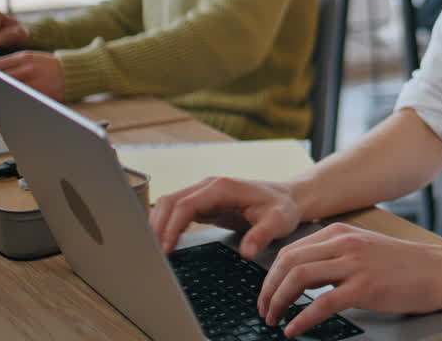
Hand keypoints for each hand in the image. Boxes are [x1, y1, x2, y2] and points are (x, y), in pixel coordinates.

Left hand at [0, 51, 64, 100]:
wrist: (73, 73)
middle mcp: (28, 69)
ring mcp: (34, 83)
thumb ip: (16, 63)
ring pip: (7, 91)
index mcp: (25, 57)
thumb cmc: (50, 66)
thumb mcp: (34, 57)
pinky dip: (10, 102)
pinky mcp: (39, 95)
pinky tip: (4, 104)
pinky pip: (19, 100)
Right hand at [150, 177, 303, 257]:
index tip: (166, 249)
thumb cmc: (282, 207)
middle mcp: (209, 186)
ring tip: (154, 251)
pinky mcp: (203, 203)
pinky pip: (176, 211)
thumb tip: (247, 251)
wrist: (288, 198)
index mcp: (222, 187)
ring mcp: (204, 193)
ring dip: (157, 225)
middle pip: (170, 201)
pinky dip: (166, 224)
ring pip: (168, 204)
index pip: (186, 204)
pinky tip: (164, 243)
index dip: (172, 226)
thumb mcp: (278, 221)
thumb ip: (262, 235)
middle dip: (157, 226)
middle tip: (153, 255)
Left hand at [258, 225, 441, 335]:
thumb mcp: (364, 249)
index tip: (266, 294)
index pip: (291, 250)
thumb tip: (305, 279)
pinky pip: (322, 302)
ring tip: (274, 320)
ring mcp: (354, 263)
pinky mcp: (364, 286)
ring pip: (299, 277)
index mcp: (340, 232)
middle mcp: (343, 242)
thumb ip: (335, 257)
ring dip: (279, 301)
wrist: (439, 270)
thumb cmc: (405, 265)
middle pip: (288, 261)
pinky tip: (294, 329)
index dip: (271, 275)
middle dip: (268, 289)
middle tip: (264, 310)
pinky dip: (302, 318)